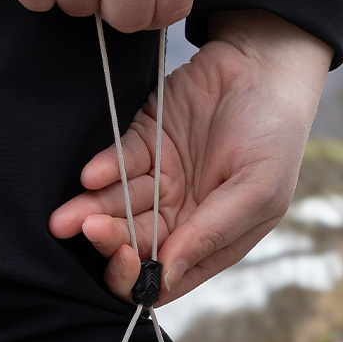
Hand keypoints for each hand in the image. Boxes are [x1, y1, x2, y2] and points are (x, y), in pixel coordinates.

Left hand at [49, 11, 333, 302]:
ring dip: (91, 211)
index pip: (164, 276)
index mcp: (211, 238)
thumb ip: (212, 234)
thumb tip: (166, 277)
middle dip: (108, 241)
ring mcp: (162, 180)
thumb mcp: (258, 189)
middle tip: (89, 230)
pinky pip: (118, 162)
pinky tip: (91, 176)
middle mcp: (181, 216)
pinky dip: (104, 169)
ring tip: (66, 216)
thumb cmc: (276, 132)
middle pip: (133, 243)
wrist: (267, 63)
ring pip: (117, 205)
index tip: (125, 260)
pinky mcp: (146, 142)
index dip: (138, 278)